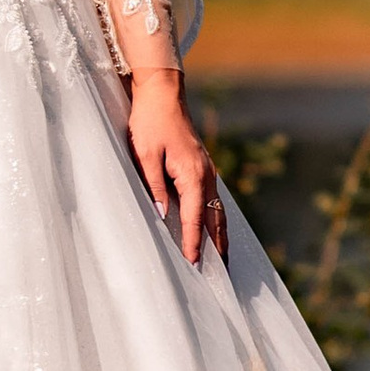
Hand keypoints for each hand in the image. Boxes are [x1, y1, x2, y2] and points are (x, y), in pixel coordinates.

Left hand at [128, 68, 224, 266]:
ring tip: (224, 263)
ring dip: (221, 238)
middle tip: (221, 277)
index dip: (194, 244)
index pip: (194, 218)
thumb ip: (155, 187)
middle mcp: (206, 176)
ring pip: (218, 212)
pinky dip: (216, 221)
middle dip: (219, 249)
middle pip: (215, 220)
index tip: (193, 266)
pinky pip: (213, 201)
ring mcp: (208, 172)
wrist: (162, 93)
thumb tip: (164, 217)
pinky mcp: (203, 169)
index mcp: (192, 174)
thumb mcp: (145, 155)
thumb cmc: (149, 122)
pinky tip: (214, 231)